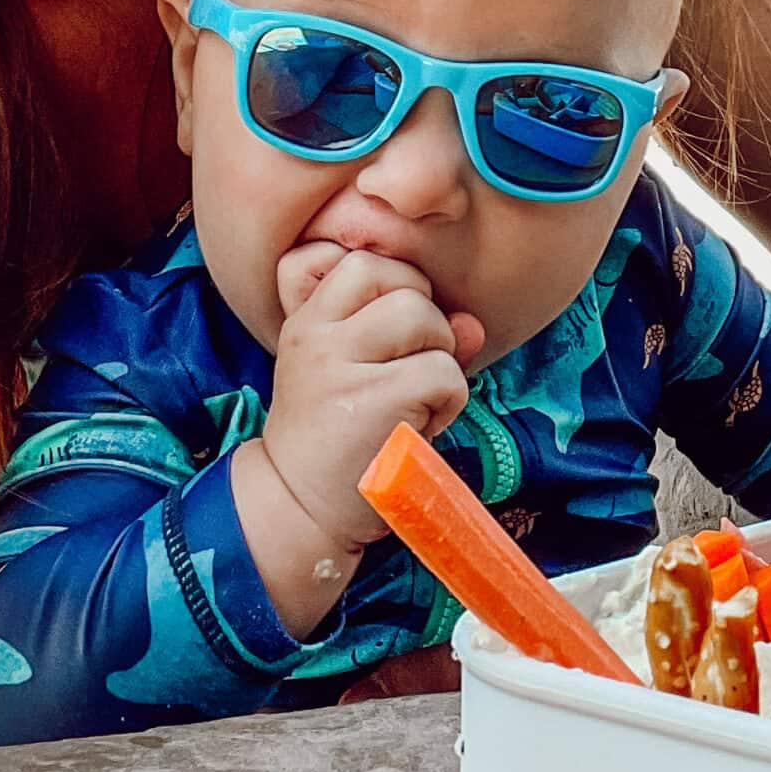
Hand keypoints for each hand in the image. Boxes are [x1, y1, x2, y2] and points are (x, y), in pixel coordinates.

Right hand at [261, 245, 483, 551]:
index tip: (393, 335)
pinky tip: (419, 429)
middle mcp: (315, 333)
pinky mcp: (372, 400)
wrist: (299, 511)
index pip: (361, 260)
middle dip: (428, 324)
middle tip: (410, 372)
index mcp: (307, 320)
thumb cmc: (338, 441)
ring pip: (424, 318)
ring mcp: (338, 364)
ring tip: (416, 401)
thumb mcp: (356, 376)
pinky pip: (443, 373)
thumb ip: (412, 337)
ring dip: (440, 360)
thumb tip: (471, 323)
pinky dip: (448, 402)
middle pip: (402, 282)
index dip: (396, 288)